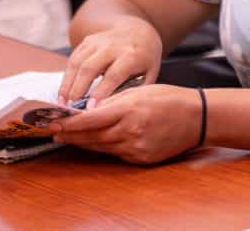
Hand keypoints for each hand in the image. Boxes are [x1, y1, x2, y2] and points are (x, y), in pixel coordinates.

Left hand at [50, 84, 202, 163]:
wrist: (198, 118)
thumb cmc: (170, 98)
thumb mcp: (140, 91)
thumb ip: (113, 101)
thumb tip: (89, 109)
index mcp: (129, 110)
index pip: (90, 120)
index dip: (68, 124)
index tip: (52, 122)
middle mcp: (130, 131)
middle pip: (91, 136)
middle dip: (70, 134)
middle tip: (53, 131)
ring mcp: (136, 147)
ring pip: (100, 147)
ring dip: (83, 142)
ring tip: (69, 137)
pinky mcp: (141, 158)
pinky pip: (115, 153)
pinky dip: (104, 146)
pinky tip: (96, 142)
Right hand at [58, 17, 162, 105]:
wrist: (139, 31)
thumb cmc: (145, 60)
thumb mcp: (148, 74)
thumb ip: (132, 90)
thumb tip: (110, 110)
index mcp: (132, 55)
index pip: (113, 75)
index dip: (100, 92)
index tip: (89, 109)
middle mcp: (113, 46)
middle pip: (90, 67)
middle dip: (78, 90)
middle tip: (70, 110)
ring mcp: (98, 41)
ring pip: (77, 63)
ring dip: (67, 85)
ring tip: (62, 104)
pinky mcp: (88, 41)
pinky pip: (73, 58)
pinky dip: (66, 76)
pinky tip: (63, 92)